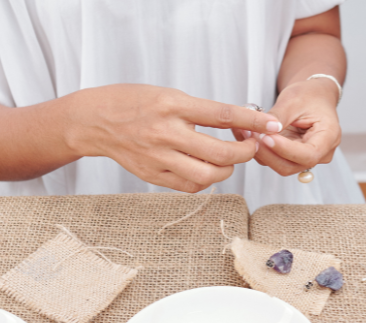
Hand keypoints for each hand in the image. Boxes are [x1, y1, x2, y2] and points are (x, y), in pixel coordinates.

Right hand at [67, 84, 281, 192]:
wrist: (93, 121)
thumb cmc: (134, 102)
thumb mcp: (169, 94)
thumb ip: (201, 111)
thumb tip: (240, 122)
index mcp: (172, 105)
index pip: (223, 115)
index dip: (253, 122)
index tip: (272, 124)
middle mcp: (166, 132)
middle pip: (220, 153)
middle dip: (246, 154)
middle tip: (252, 148)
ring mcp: (158, 157)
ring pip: (208, 175)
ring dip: (228, 170)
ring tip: (229, 160)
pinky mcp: (152, 175)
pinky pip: (190, 185)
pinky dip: (207, 180)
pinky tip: (207, 169)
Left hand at [239, 78, 340, 176]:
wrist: (313, 97)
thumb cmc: (309, 95)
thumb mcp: (294, 100)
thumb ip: (279, 117)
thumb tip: (264, 130)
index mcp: (329, 137)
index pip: (308, 154)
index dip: (285, 150)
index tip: (267, 137)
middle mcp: (321, 153)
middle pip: (293, 165)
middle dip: (269, 153)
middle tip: (250, 134)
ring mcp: (306, 158)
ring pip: (281, 166)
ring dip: (262, 152)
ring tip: (246, 132)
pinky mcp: (293, 158)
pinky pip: (275, 160)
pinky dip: (261, 151)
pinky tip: (249, 136)